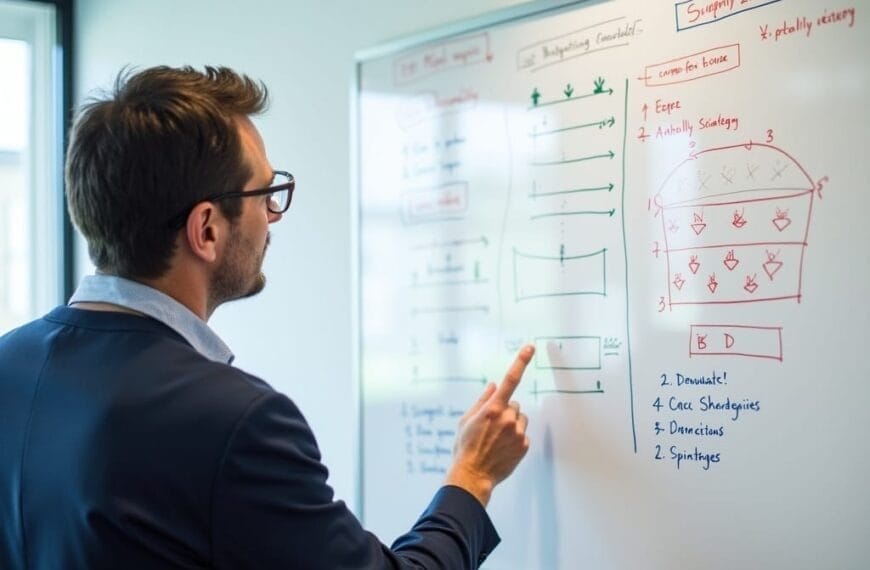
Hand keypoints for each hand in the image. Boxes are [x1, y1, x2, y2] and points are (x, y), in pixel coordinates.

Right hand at [445, 344, 534, 506]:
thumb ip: (482, 400)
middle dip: (506, 411)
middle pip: (514, 404)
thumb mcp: (466, 420)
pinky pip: (523, 434)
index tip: (530, 347)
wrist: (472, 475)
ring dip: (512, 424)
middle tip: (491, 427)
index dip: (521, 361)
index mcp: (493, 409)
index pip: (510, 379)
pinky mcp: (524, 446)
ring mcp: (518, 433)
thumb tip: (494, 385)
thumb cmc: (465, 447)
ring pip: (520, 419)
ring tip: (496, 439)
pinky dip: (515, 439)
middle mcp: (508, 418)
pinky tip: (502, 448)